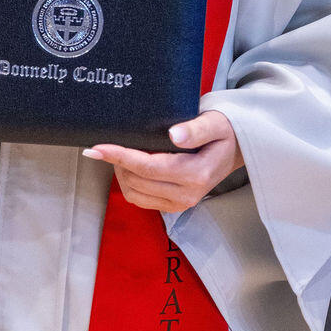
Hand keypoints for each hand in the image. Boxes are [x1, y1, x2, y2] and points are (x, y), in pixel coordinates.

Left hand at [82, 109, 243, 212]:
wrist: (234, 150)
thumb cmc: (223, 133)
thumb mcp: (214, 123)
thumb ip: (195, 129)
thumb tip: (174, 135)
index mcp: (196, 175)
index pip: (147, 167)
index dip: (119, 156)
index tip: (96, 148)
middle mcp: (186, 194)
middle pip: (136, 181)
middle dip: (117, 162)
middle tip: (110, 142)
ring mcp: (179, 204)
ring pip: (133, 193)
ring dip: (120, 173)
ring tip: (119, 153)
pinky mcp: (173, 206)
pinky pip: (140, 199)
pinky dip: (129, 182)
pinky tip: (128, 165)